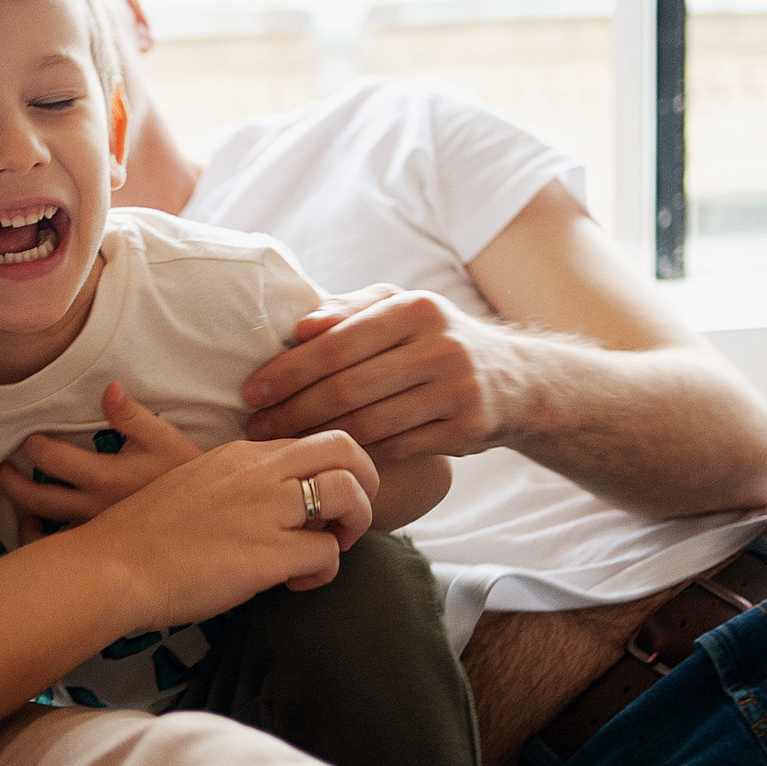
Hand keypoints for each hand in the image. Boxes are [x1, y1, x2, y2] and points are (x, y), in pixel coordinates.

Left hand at [0, 382, 203, 542]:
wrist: (205, 515)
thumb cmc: (183, 471)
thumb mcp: (164, 437)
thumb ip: (132, 415)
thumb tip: (109, 389)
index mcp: (106, 478)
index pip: (52, 461)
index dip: (33, 446)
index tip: (29, 438)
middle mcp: (94, 509)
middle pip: (37, 499)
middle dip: (11, 482)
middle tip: (0, 467)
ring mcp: (96, 531)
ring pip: (45, 530)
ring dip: (24, 513)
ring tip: (14, 499)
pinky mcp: (103, 545)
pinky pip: (62, 550)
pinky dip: (43, 541)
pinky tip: (38, 530)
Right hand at [81, 429, 379, 629]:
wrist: (111, 567)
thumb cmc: (140, 539)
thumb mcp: (190, 490)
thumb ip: (234, 490)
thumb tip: (263, 514)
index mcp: (238, 454)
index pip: (309, 442)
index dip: (328, 471)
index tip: (316, 502)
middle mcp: (258, 471)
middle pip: (344, 447)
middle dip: (365, 480)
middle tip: (349, 517)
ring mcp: (266, 509)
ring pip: (350, 493)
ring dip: (354, 524)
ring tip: (329, 548)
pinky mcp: (269, 553)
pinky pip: (328, 553)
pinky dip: (323, 572)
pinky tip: (295, 583)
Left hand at [240, 284, 526, 462]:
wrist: (514, 379)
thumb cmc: (435, 338)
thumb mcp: (401, 308)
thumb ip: (350, 310)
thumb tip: (301, 327)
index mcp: (415, 308)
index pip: (336, 343)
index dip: (289, 371)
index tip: (252, 391)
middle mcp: (439, 346)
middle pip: (347, 387)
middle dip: (293, 411)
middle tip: (256, 426)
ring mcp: (456, 391)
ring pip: (368, 423)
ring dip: (317, 438)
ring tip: (280, 445)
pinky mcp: (465, 430)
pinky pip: (394, 448)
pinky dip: (356, 454)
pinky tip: (327, 457)